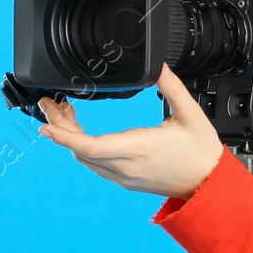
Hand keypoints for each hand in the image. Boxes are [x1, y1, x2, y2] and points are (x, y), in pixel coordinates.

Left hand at [37, 63, 223, 198]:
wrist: (208, 185)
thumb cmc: (201, 153)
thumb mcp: (191, 114)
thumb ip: (172, 87)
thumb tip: (158, 66)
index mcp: (139, 148)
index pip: (89, 145)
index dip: (62, 135)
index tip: (45, 123)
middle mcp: (126, 167)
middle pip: (79, 149)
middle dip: (58, 127)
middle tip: (48, 105)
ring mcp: (123, 176)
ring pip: (84, 159)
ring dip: (69, 138)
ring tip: (62, 114)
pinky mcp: (125, 180)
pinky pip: (94, 165)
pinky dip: (81, 148)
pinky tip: (80, 134)